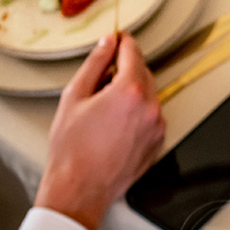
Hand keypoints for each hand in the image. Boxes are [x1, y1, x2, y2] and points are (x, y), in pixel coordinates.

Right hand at [36, 33, 165, 229]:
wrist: (79, 190)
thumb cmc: (71, 150)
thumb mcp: (74, 97)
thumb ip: (94, 64)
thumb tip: (107, 43)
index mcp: (129, 91)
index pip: (133, 52)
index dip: (123, 42)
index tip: (117, 39)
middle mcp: (150, 106)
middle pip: (143, 72)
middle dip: (124, 70)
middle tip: (100, 82)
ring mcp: (157, 125)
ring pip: (148, 94)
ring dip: (131, 92)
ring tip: (104, 111)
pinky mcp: (158, 141)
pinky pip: (151, 115)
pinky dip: (138, 112)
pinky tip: (115, 126)